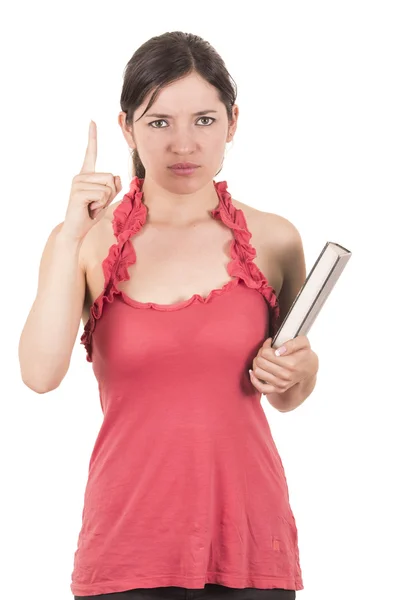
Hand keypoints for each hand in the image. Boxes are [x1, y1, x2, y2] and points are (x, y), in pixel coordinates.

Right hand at [60, 120, 122, 241]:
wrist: (76, 229)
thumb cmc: (91, 213)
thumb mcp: (107, 198)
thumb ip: (114, 186)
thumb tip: (117, 176)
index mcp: (87, 174)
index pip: (91, 152)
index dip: (92, 137)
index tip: (92, 121)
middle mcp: (80, 175)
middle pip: (111, 176)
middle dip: (110, 193)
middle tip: (96, 203)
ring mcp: (78, 182)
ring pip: (108, 186)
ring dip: (105, 200)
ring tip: (92, 206)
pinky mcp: (78, 192)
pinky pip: (102, 194)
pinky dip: (100, 204)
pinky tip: (89, 208)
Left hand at [249, 335, 318, 394]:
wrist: (309, 369)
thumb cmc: (304, 354)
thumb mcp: (303, 343)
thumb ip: (292, 343)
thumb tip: (278, 351)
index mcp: (291, 363)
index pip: (266, 353)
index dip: (266, 346)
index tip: (270, 343)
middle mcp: (285, 375)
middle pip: (260, 362)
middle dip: (260, 353)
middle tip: (266, 350)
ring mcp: (281, 384)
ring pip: (257, 372)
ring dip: (256, 363)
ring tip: (263, 358)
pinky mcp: (278, 389)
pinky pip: (260, 387)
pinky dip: (254, 379)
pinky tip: (254, 371)